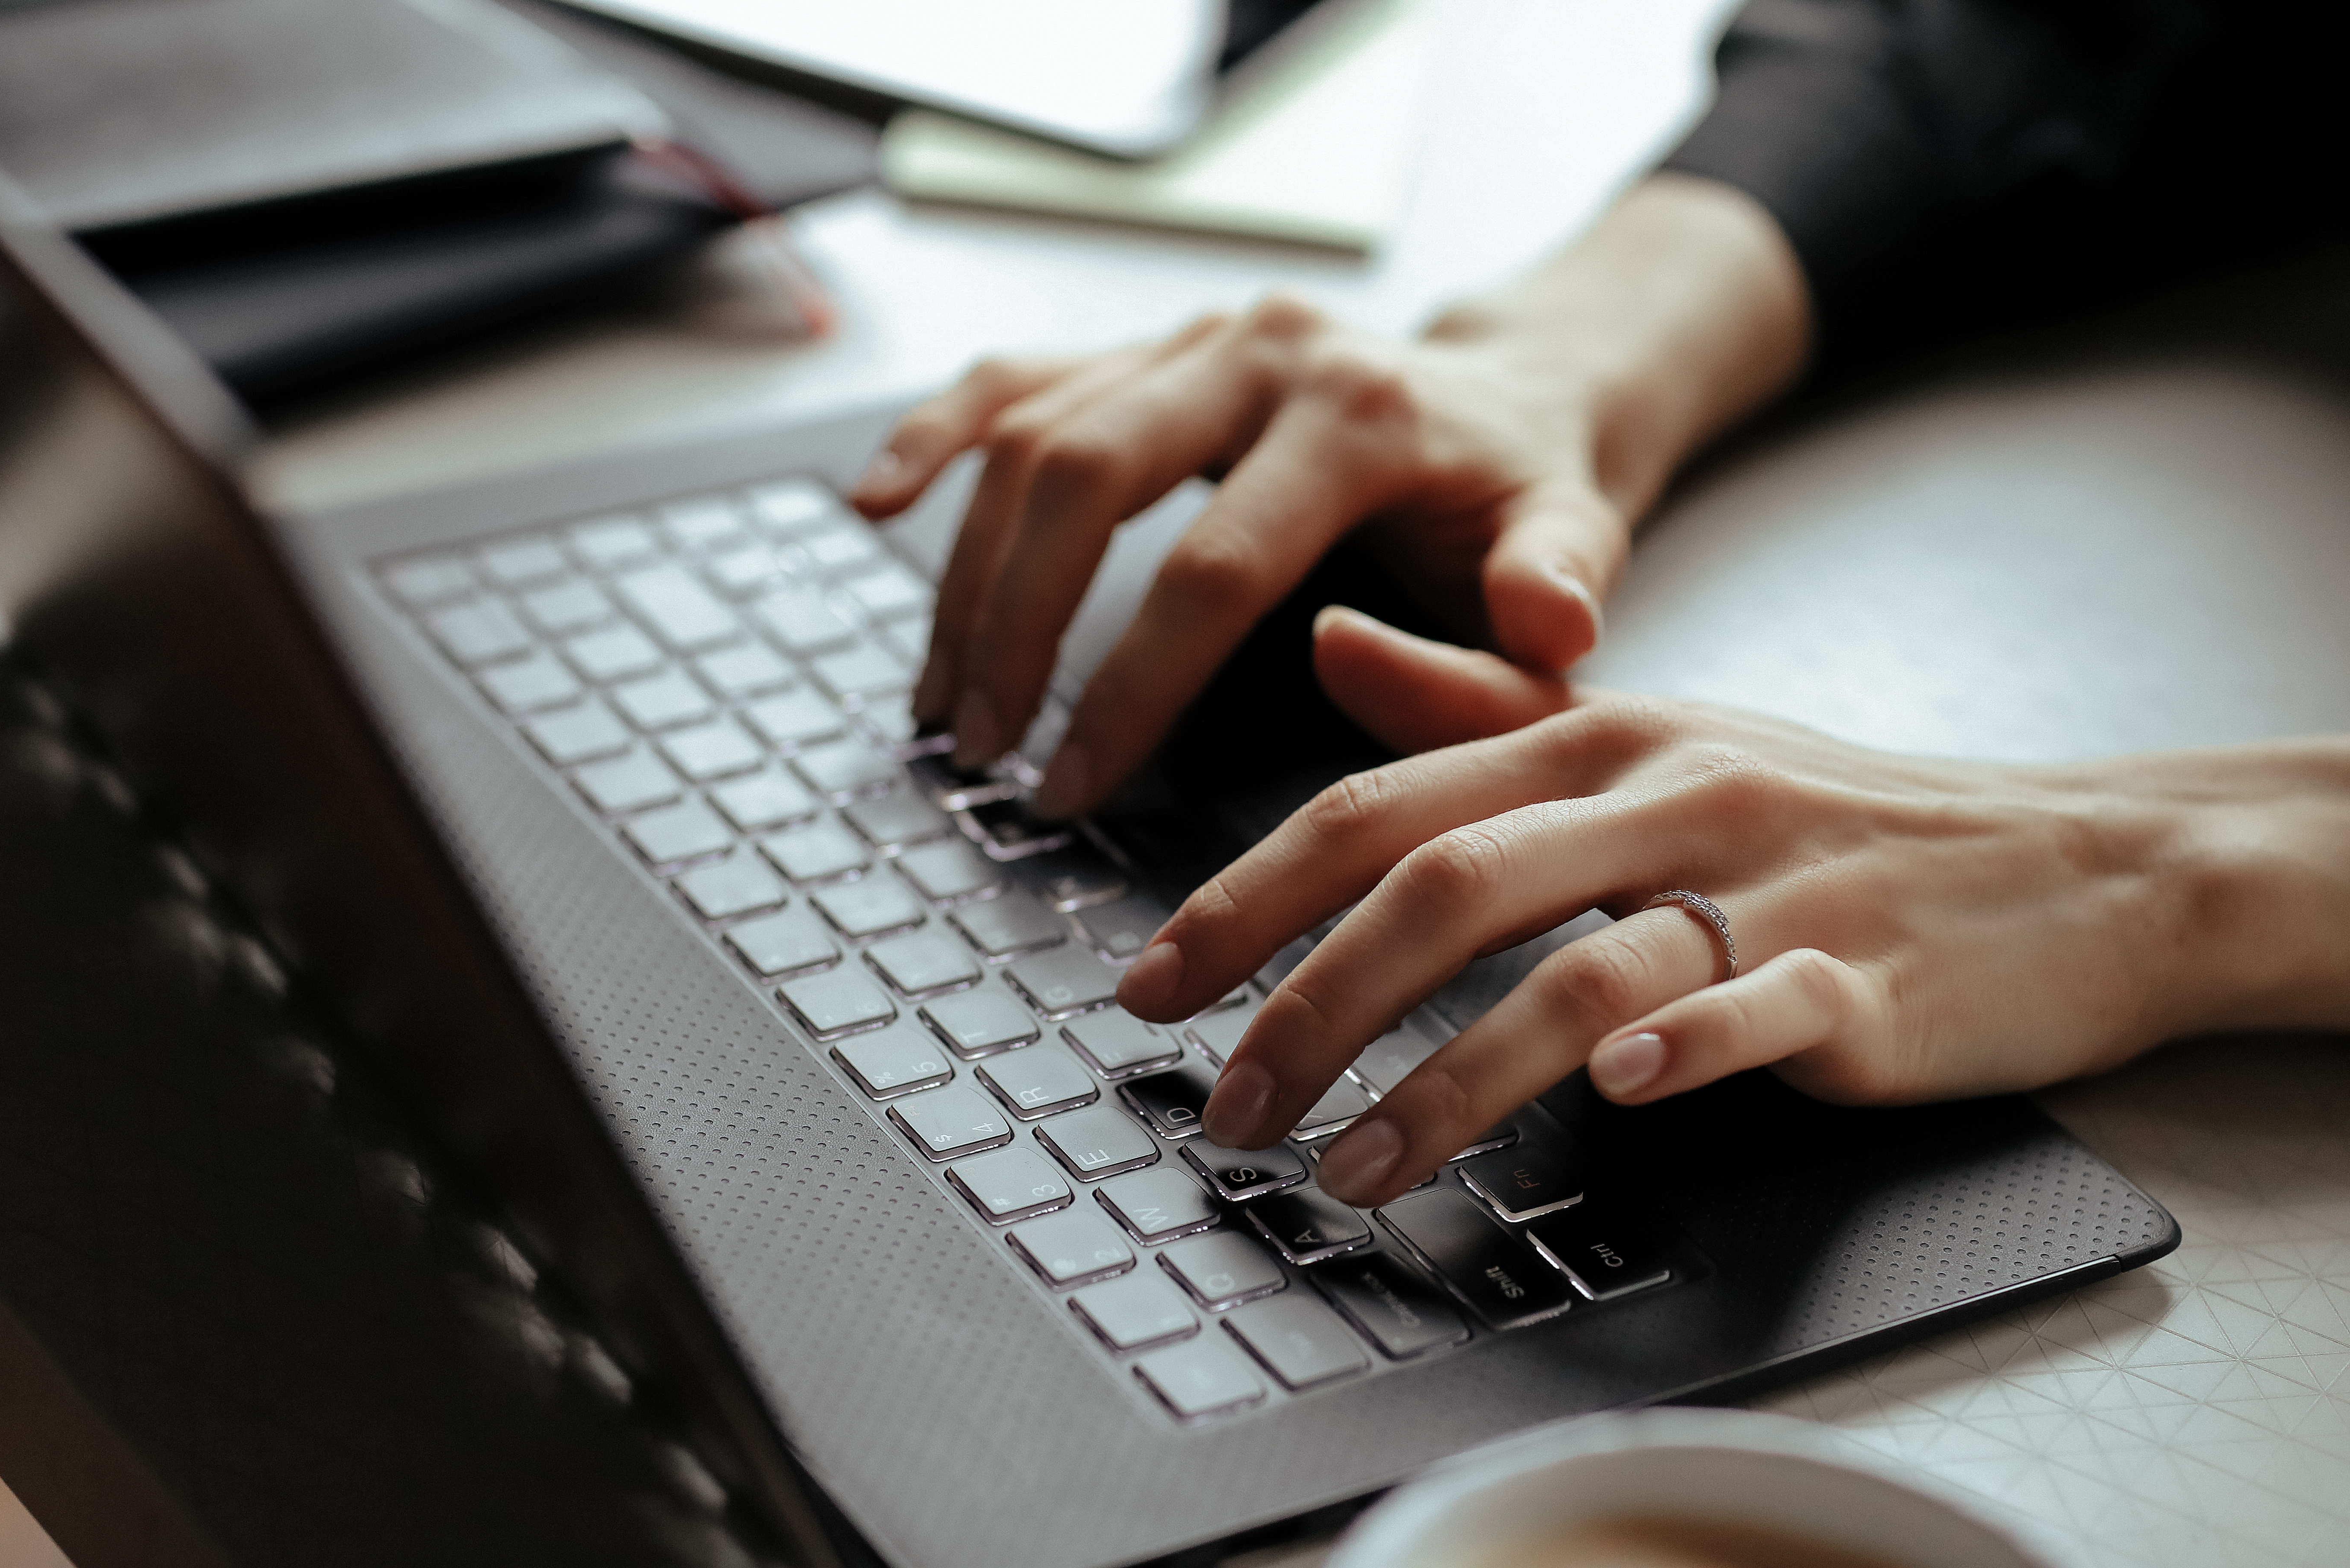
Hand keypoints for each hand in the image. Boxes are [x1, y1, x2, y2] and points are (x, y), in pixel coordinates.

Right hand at [851, 175, 1812, 815]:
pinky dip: (938, 435)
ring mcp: (1194, 337)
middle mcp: (1263, 350)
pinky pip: (1017, 377)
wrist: (1516, 390)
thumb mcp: (1576, 548)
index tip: (1069, 789)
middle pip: (1085, 478)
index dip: (1126, 689)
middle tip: (978, 749)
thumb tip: (1459, 638)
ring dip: (968, 572)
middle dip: (1013, 627)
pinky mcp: (1149, 345)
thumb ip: (1546, 602)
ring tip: (943, 699)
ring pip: (1034, 434)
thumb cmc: (1530, 494)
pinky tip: (876, 500)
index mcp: (1363, 412)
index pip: (1212, 566)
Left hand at [1114, 625, 2349, 1205]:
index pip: (1379, 806)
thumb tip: (1324, 646)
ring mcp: (1770, 884)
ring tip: (1348, 1168)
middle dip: (1310, 999)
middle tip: (1225, 1103)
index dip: (1247, 895)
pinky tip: (1616, 1098)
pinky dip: (1684, 1047)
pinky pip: (1759, 1008)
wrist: (2074, 857)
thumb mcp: (1647, 737)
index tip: (1148, 986)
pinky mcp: (1868, 975)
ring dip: (1446, 1077)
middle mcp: (1665, 794)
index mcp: (1596, 738)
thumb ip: (1478, 707)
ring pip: (1576, 969)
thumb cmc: (1830, 809)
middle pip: (1447, 884)